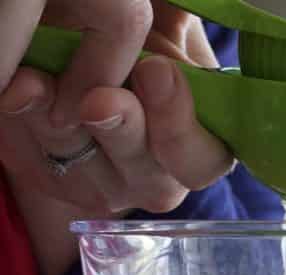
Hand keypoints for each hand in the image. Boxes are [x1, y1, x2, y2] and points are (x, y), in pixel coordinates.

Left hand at [0, 7, 232, 217]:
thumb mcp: (163, 26)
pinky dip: (26, 118)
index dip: (181, 124)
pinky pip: (37, 158)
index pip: (204, 160)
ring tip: (38, 81)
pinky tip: (21, 86)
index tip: (156, 71)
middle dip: (122, 129)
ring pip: (85, 163)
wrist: (69, 55)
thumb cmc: (129, 42)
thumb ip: (179, 23)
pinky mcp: (52, 181)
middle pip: (148, 175)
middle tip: (101, 98)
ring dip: (61, 121)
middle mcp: (158, 177)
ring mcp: (105, 186)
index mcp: (197, 145)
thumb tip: (185, 12)